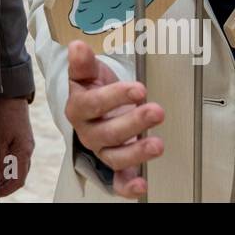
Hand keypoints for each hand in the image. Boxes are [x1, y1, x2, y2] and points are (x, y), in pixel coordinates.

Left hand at [0, 97, 33, 197]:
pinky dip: (7, 166)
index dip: (7, 190)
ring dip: (6, 176)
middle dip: (6, 185)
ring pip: (18, 168)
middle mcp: (27, 151)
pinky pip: (16, 159)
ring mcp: (26, 145)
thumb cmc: (6, 114)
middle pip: (19, 176)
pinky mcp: (22, 140)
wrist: (13, 96)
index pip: (19, 180)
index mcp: (24, 152)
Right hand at [64, 40, 162, 197]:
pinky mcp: (114, 166)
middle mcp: (88, 132)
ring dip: (137, 152)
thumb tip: (77, 47)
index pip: (92, 104)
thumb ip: (83, 63)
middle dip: (134, 122)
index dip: (115, 97)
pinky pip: (117, 181)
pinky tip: (141, 185)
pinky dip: (128, 187)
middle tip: (155, 111)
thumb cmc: (94, 90)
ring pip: (115, 157)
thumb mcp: (89, 73)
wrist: (97, 107)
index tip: (138, 88)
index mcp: (78, 108)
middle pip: (107, 132)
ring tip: (157, 145)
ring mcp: (101, 150)